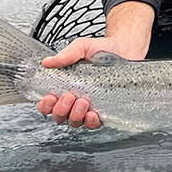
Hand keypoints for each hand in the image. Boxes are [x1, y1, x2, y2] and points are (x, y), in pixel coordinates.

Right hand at [37, 1, 152, 128]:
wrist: (125, 49)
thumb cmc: (102, 49)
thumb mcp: (82, 47)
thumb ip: (66, 54)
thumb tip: (47, 62)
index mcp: (65, 87)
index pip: (48, 104)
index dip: (45, 105)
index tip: (50, 97)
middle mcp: (74, 100)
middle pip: (59, 116)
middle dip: (61, 110)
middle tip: (69, 96)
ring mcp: (89, 107)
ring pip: (75, 122)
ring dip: (75, 115)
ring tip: (83, 101)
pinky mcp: (104, 110)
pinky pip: (93, 124)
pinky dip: (91, 122)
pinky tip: (92, 114)